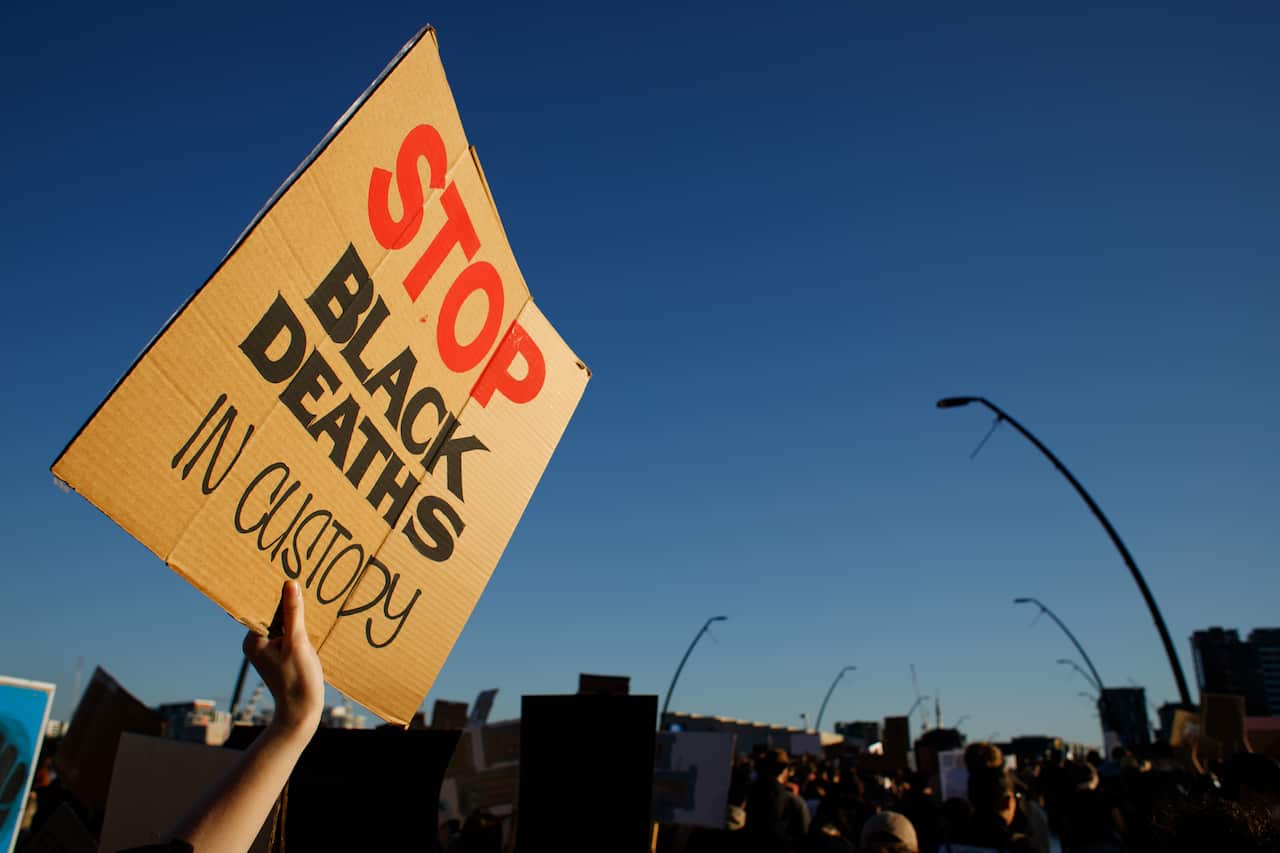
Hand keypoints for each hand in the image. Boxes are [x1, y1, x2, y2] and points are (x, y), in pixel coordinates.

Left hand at [243, 580, 323, 738]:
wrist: (301, 711)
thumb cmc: (297, 679)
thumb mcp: (297, 642)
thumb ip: (294, 613)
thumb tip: (290, 584)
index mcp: (253, 639)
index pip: (263, 608)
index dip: (277, 594)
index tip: (290, 577)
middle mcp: (255, 643)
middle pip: (272, 615)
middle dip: (288, 604)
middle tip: (304, 585)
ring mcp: (266, 650)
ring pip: (281, 624)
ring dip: (294, 617)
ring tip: (309, 603)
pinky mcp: (278, 656)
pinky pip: (286, 635)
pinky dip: (297, 629)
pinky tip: (310, 625)